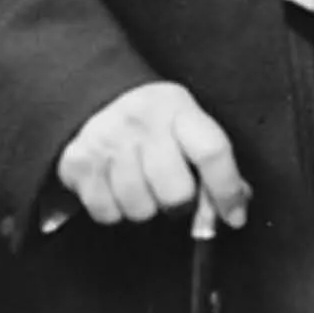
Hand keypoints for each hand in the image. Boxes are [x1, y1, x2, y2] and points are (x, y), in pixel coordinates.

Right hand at [53, 81, 249, 230]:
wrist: (95, 95)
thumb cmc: (154, 121)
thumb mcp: (188, 125)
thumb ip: (213, 165)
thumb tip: (234, 208)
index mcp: (177, 108)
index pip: (212, 153)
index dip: (227, 192)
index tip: (233, 217)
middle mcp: (140, 121)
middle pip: (175, 193)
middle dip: (179, 203)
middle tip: (172, 192)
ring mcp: (106, 140)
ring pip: (140, 209)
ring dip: (145, 207)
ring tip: (141, 185)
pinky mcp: (78, 162)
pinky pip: (107, 213)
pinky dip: (114, 210)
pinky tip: (115, 187)